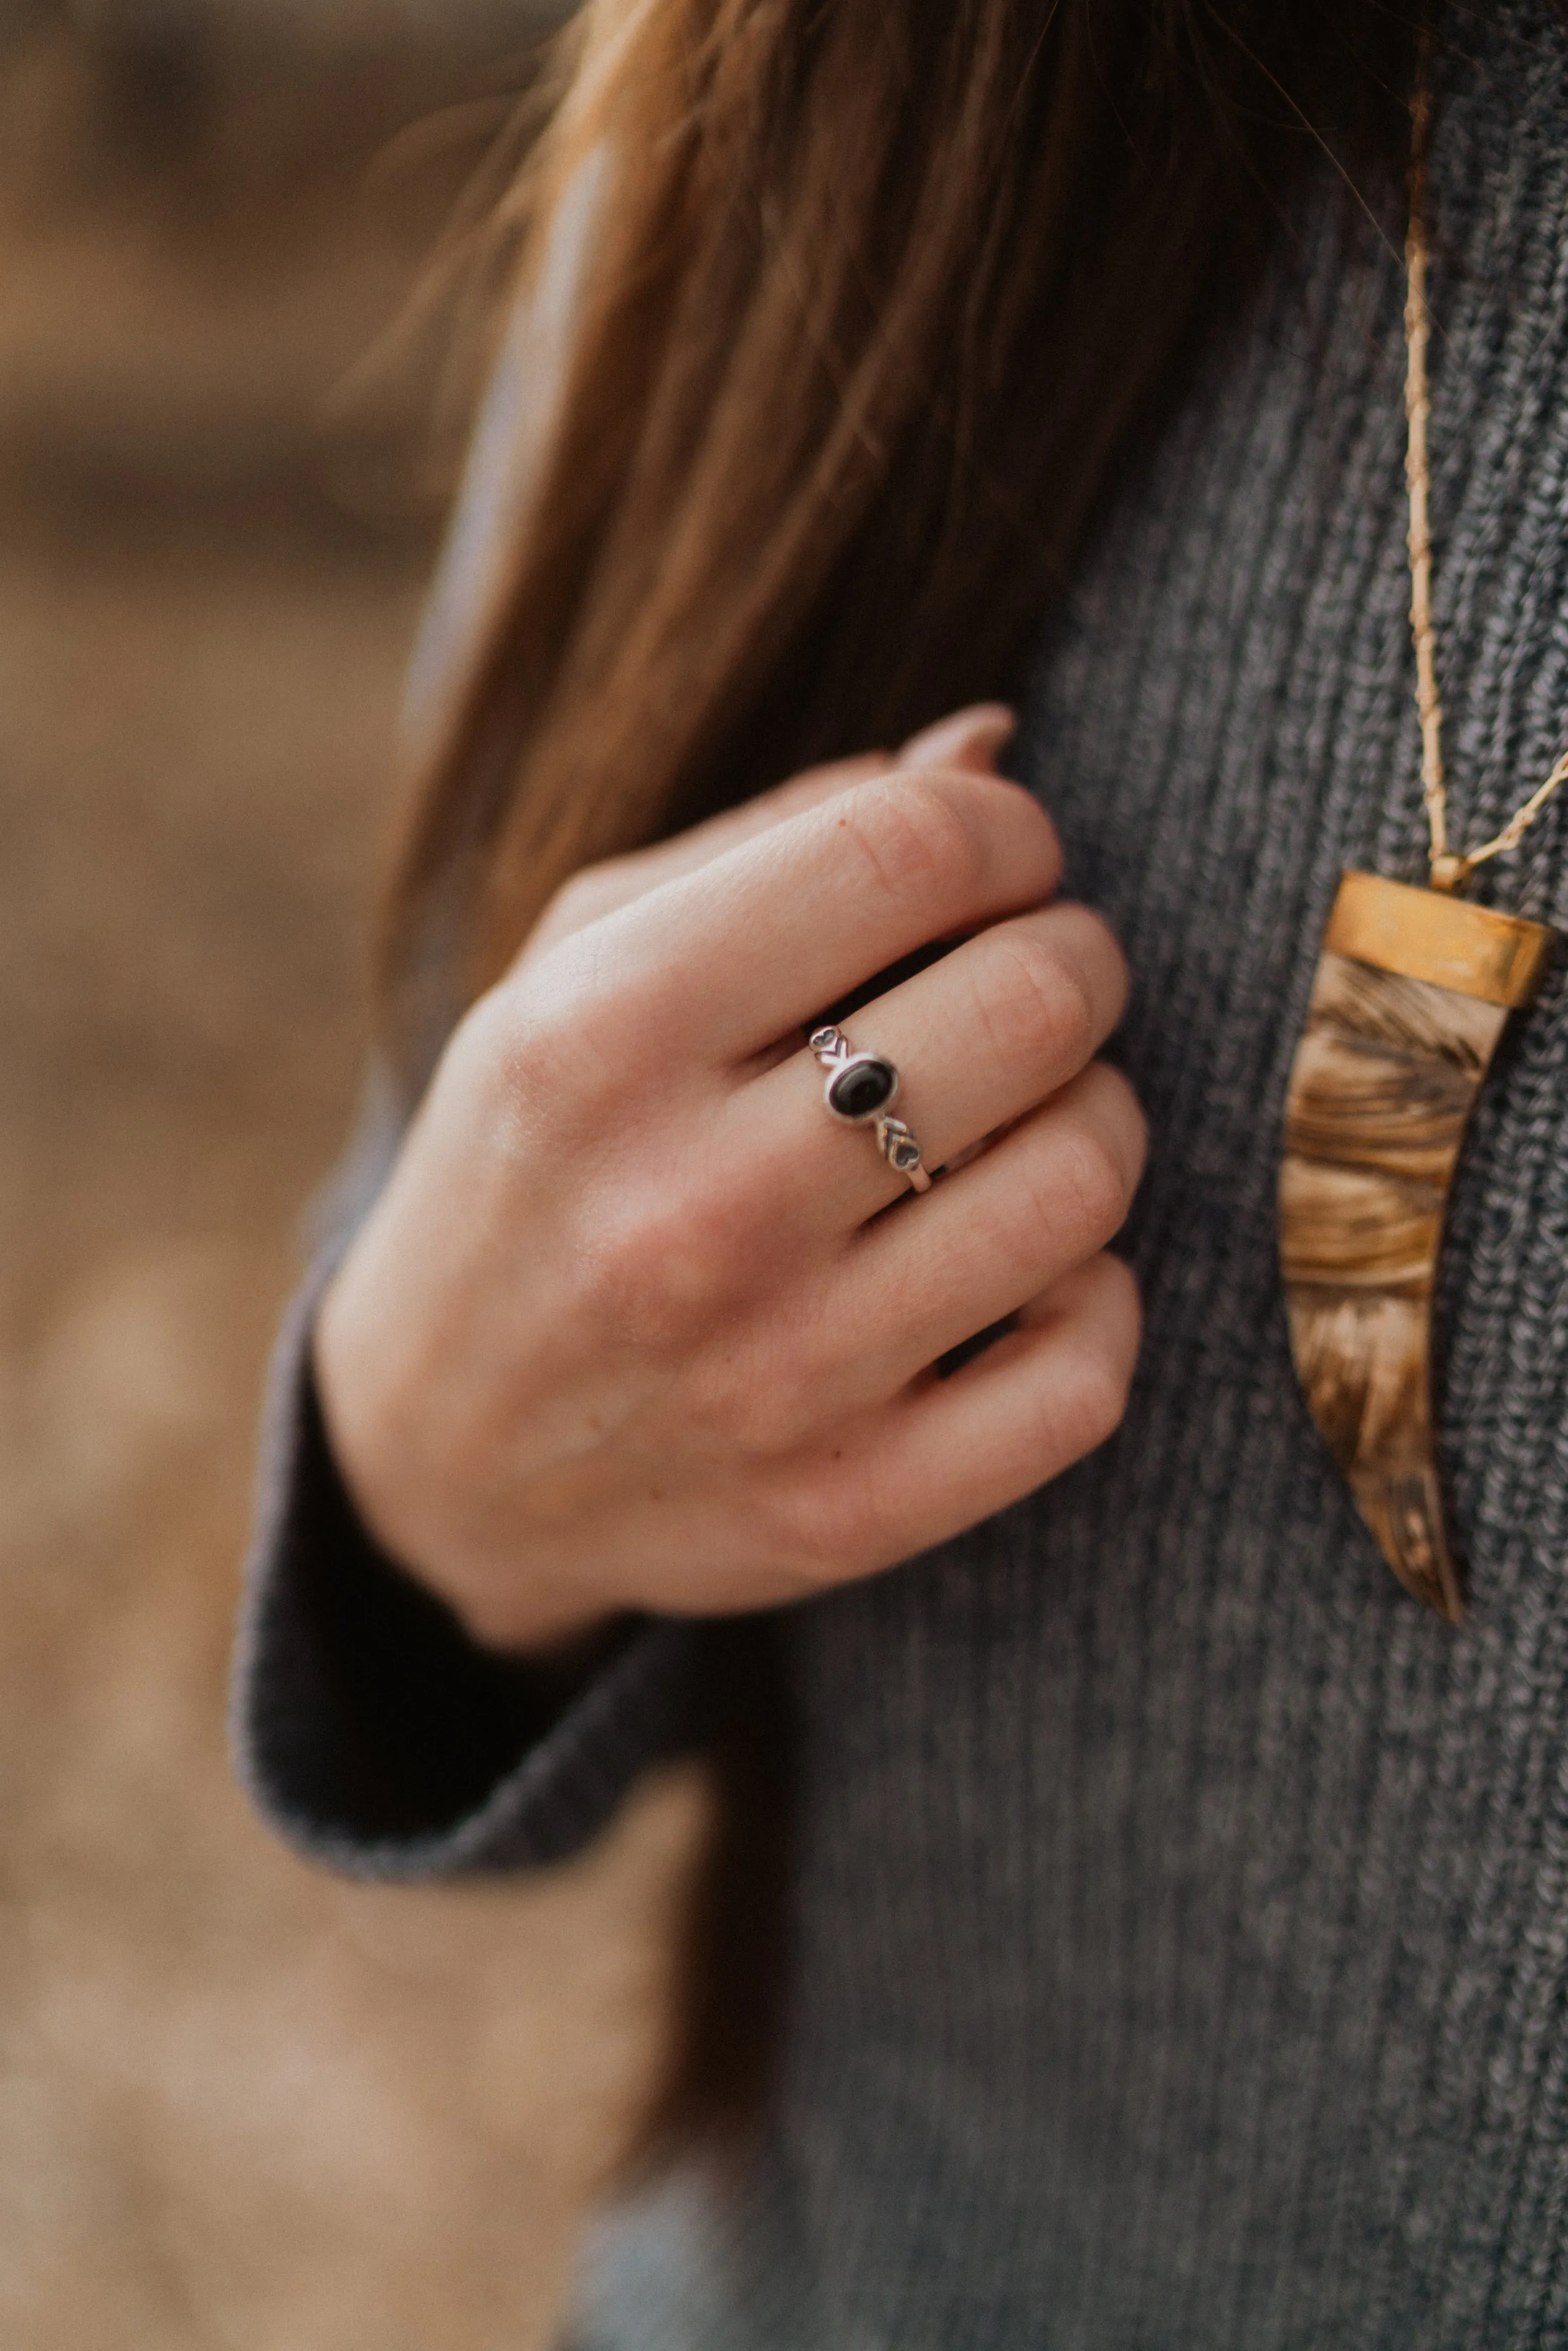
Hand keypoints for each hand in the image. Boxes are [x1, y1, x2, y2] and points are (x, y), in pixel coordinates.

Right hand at [314, 706, 1144, 1651]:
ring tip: (1022, 1117)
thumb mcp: (578, 969)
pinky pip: (1090, 1370)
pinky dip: (1091, 1296)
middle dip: (1072, 956)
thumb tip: (989, 744)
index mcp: (600, 1035)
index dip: (1005, 832)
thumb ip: (779, 838)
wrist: (438, 1457)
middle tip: (1032, 978)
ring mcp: (776, 1374)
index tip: (998, 864)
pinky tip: (1022, 1271)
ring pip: (1087, 1177)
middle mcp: (687, 1207)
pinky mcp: (849, 1506)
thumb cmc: (534, 1166)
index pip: (914, 849)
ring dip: (1093, 1116)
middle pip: (1035, 1001)